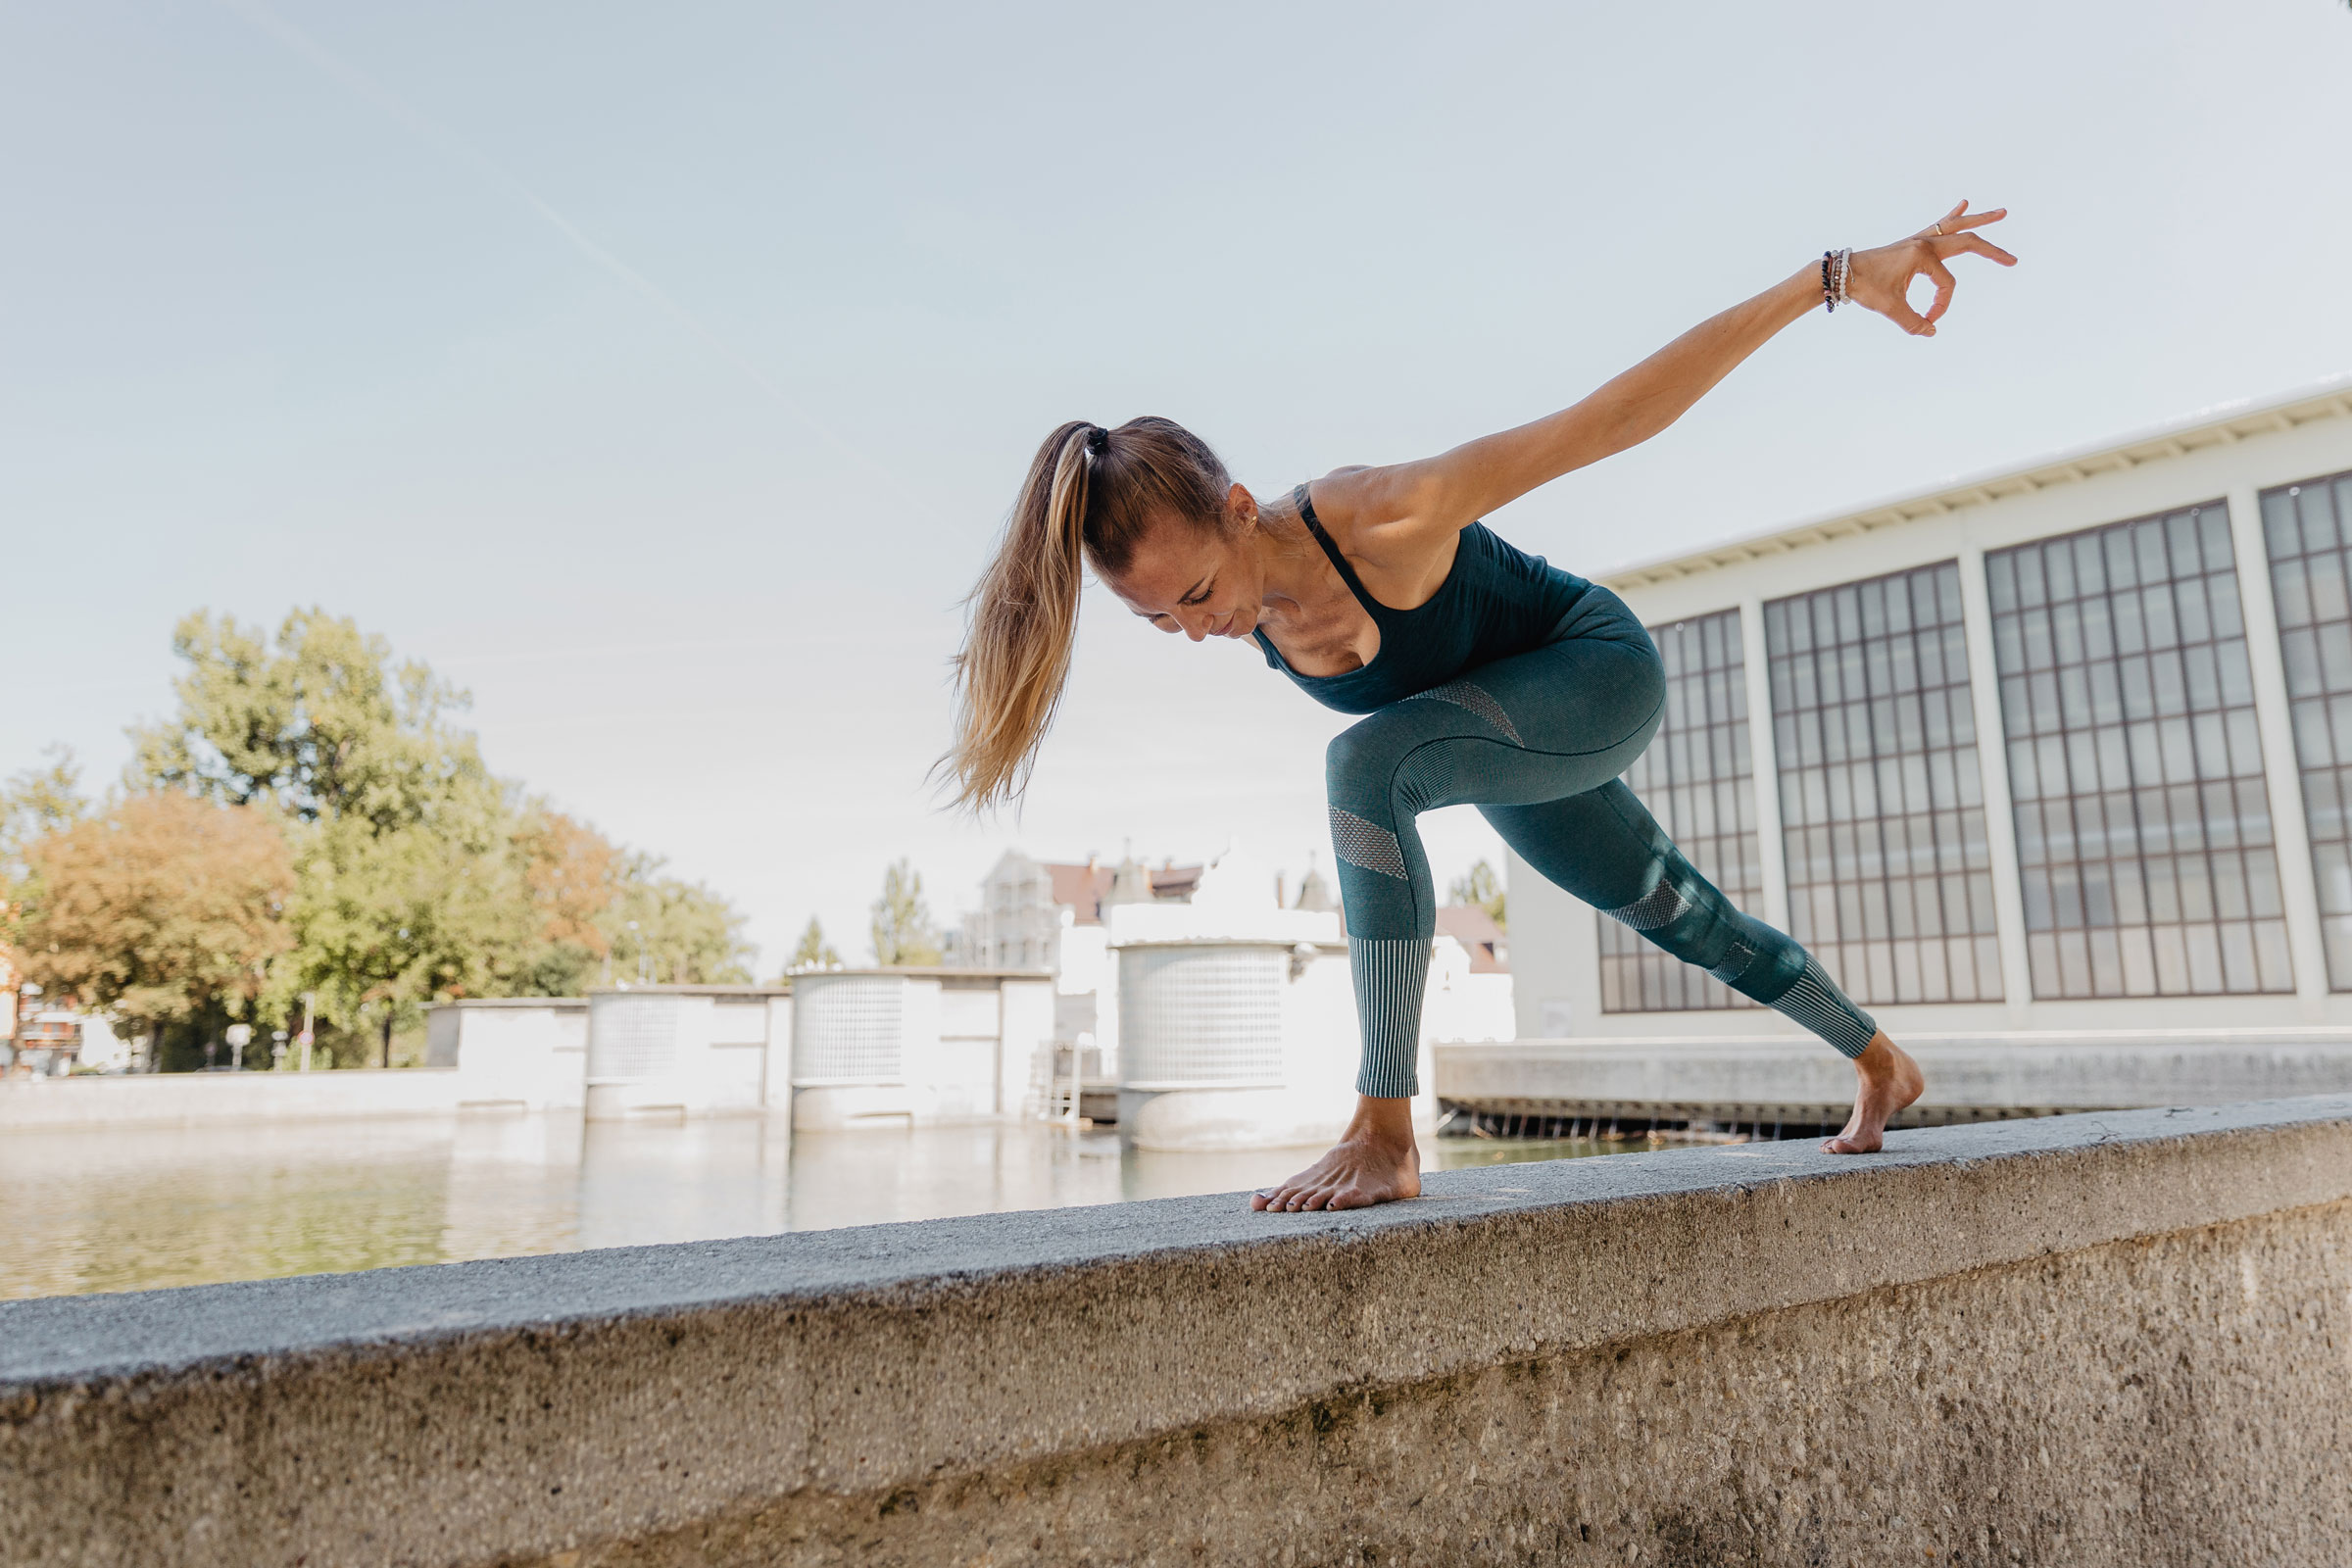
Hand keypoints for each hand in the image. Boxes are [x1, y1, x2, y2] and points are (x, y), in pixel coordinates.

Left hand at [1844, 200, 2016, 336]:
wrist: (1841, 273)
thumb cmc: (1865, 287)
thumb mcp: (1890, 308)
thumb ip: (1913, 322)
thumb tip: (1931, 331)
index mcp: (1923, 256)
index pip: (1947, 285)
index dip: (1941, 306)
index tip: (1928, 319)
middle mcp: (1924, 243)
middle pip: (1967, 243)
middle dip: (1991, 252)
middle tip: (2012, 260)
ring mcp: (1918, 240)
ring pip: (1955, 227)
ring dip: (1979, 220)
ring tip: (2001, 212)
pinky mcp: (1911, 243)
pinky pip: (1936, 226)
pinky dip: (1950, 216)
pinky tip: (1962, 203)